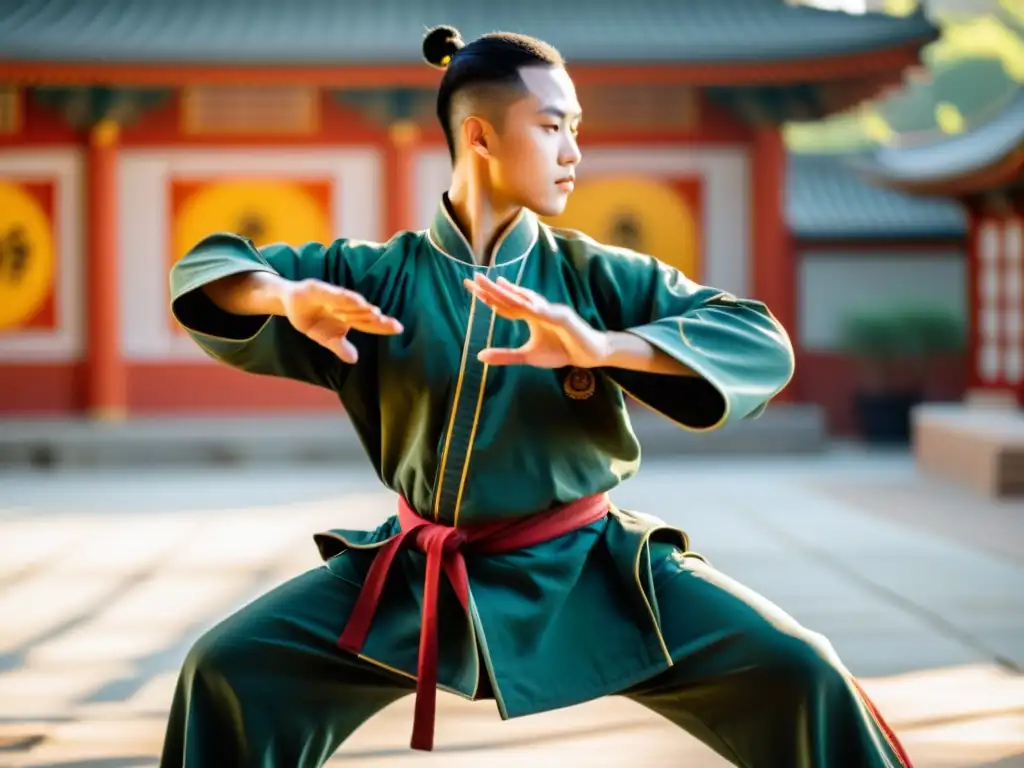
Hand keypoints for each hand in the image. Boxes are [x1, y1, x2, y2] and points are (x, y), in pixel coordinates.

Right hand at [281, 278, 402, 363]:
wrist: (290, 303)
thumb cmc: (313, 319)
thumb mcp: (325, 338)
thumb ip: (340, 347)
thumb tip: (354, 360)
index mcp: (348, 317)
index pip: (369, 323)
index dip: (383, 325)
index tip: (399, 329)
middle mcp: (344, 305)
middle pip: (362, 312)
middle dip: (376, 318)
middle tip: (392, 324)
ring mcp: (331, 295)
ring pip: (348, 301)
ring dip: (360, 306)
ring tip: (374, 312)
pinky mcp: (317, 288)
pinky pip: (329, 292)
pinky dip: (339, 295)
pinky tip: (349, 298)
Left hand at [464, 273, 608, 367]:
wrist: (588, 354)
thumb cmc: (560, 350)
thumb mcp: (527, 356)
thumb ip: (504, 355)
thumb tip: (479, 356)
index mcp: (528, 314)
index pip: (503, 303)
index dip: (487, 295)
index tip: (470, 286)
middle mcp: (538, 308)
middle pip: (512, 296)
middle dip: (494, 288)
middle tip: (476, 277)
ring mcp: (551, 312)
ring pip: (530, 301)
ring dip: (515, 292)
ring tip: (498, 284)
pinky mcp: (565, 320)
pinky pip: (551, 314)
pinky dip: (542, 310)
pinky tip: (530, 306)